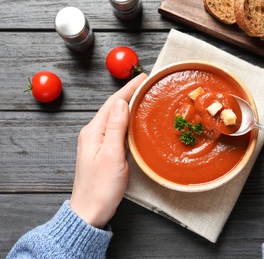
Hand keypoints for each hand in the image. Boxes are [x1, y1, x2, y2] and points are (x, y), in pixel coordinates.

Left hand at [70, 73, 147, 228]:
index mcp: (93, 132)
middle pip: (113, 107)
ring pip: (115, 117)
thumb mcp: (111, 156)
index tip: (143, 78)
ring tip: (143, 96)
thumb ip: (115, 128)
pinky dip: (126, 119)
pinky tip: (134, 119)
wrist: (90, 211)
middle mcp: (93, 133)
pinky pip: (115, 128)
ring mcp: (97, 142)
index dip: (129, 89)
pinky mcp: (103, 150)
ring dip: (128, 104)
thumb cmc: (101, 188)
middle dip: (129, 93)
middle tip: (147, 84)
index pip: (113, 103)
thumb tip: (121, 103)